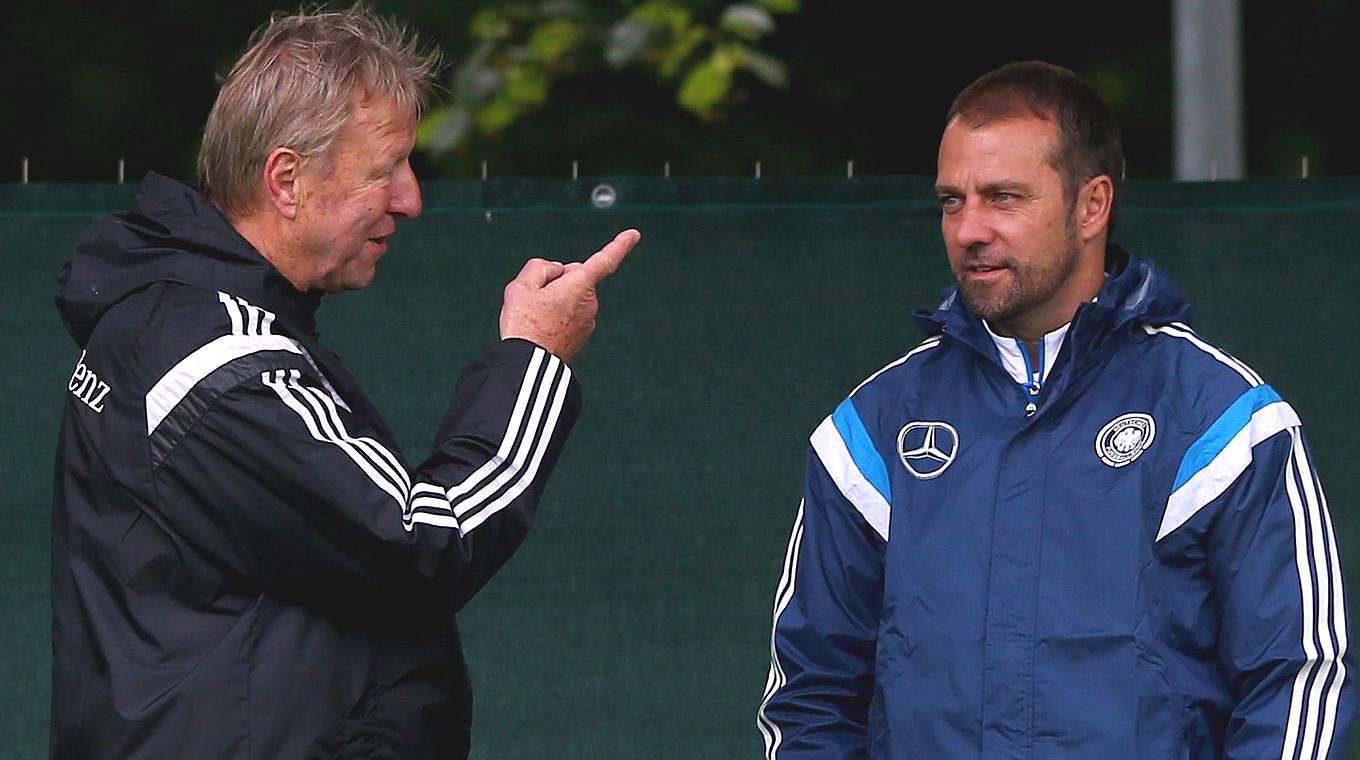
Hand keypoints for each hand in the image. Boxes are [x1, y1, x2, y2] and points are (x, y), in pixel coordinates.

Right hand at [499, 229, 640, 362]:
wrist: (528, 366)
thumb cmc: (524, 325)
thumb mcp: (520, 286)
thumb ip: (540, 268)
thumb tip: (557, 271)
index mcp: (580, 286)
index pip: (604, 260)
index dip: (620, 246)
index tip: (634, 235)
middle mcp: (590, 303)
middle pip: (575, 279)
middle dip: (557, 281)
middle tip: (533, 300)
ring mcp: (588, 322)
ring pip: (570, 298)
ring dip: (554, 301)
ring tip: (535, 319)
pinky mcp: (582, 337)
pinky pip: (569, 316)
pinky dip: (556, 317)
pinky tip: (541, 329)